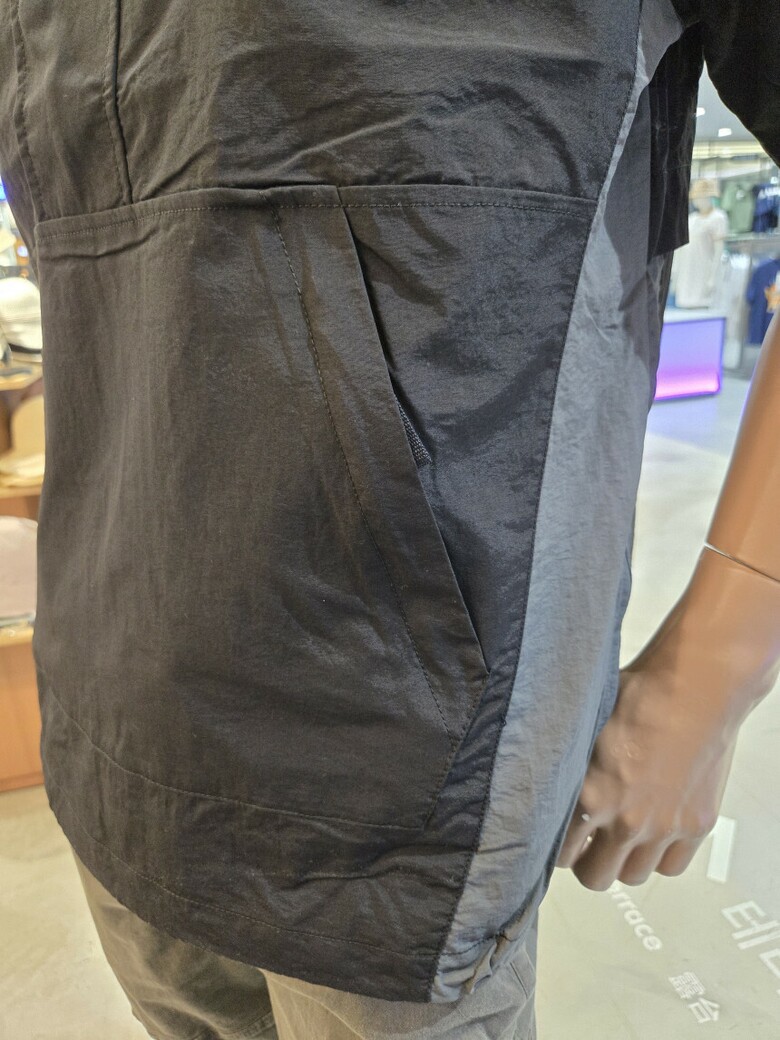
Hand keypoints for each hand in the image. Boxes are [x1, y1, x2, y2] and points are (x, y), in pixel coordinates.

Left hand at [555, 663, 740, 889]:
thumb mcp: (586, 728)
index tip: (562, 838)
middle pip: (594, 876)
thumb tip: (549, 781)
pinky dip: (659, 856)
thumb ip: (570, 767)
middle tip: (589, 842)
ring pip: (633, 876)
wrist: (696, 687)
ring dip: (623, 860)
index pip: (559, 853)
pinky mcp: (695, 825)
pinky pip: (670, 866)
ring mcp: (664, 827)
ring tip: (621, 836)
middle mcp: (626, 819)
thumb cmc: (641, 694)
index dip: (558, 847)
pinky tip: (652, 834)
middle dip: (587, 861)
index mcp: (591, 794)